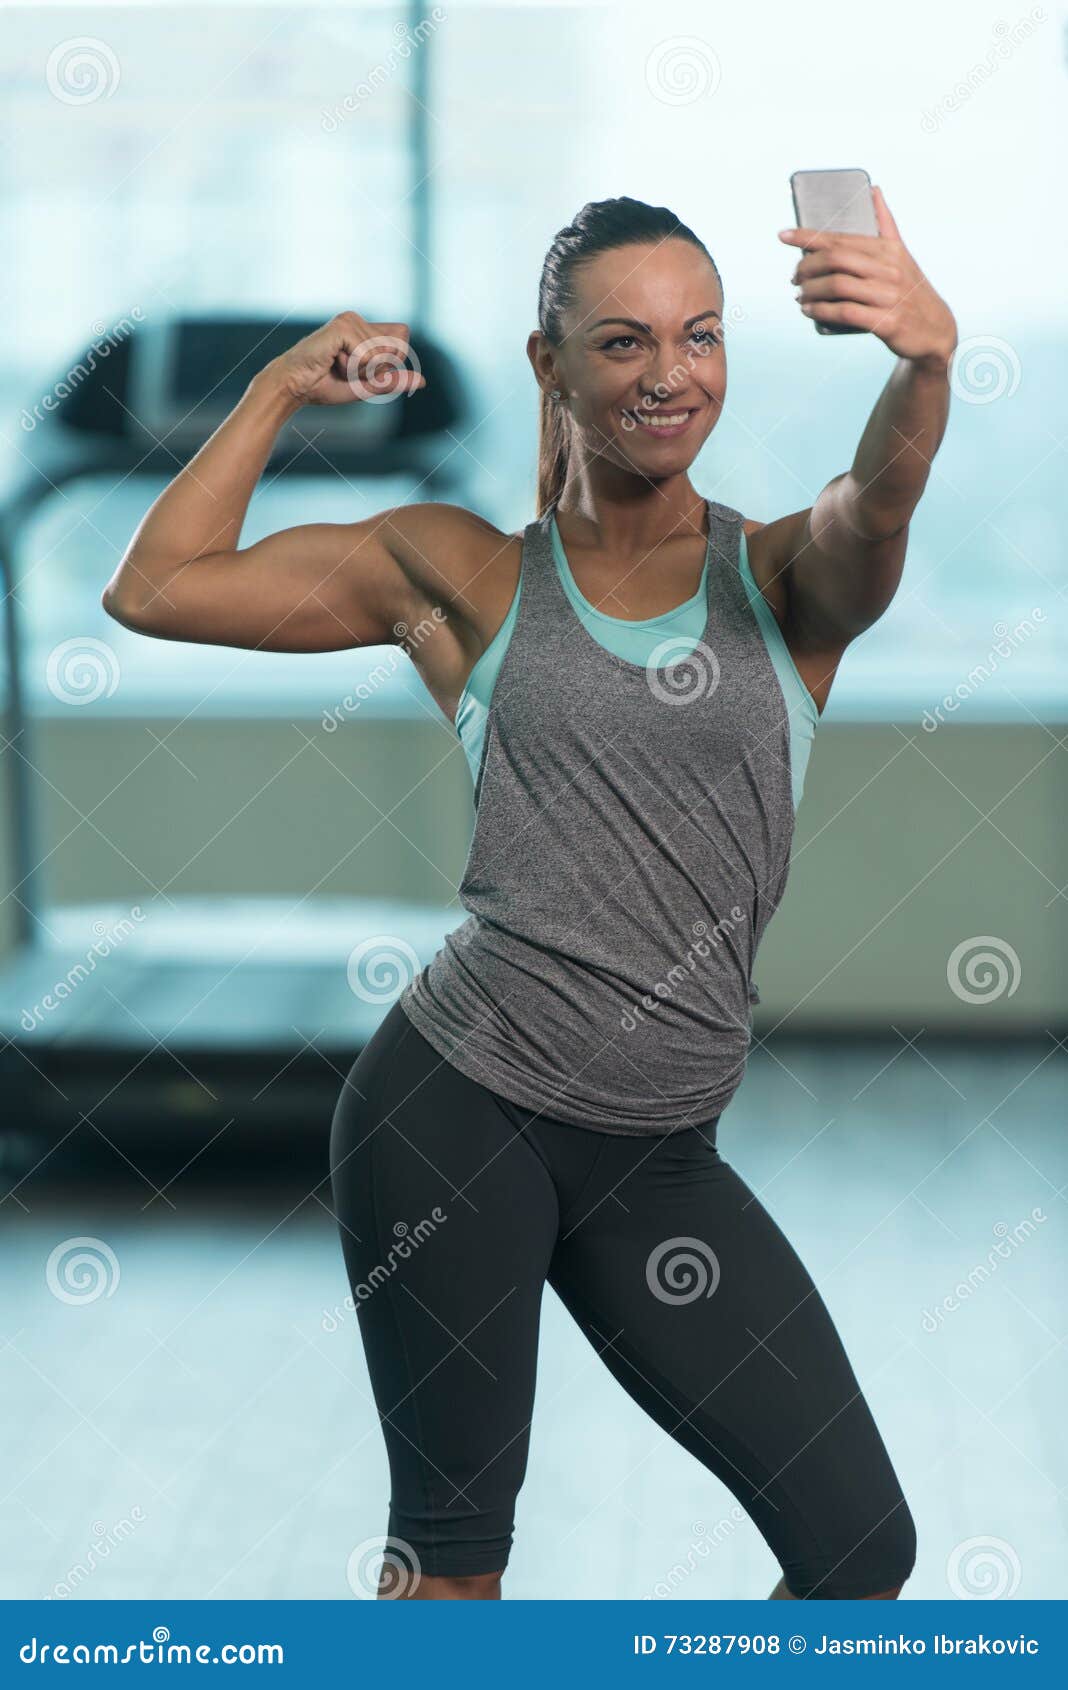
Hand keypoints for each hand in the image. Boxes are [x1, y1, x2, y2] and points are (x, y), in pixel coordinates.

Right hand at [265, 311, 426, 406]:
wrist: (293, 386)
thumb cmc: (323, 385)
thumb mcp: (366, 386)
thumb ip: (392, 381)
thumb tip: (422, 381)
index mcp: (366, 329)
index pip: (402, 339)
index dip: (389, 362)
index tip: (359, 370)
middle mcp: (359, 319)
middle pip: (397, 348)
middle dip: (376, 369)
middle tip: (345, 369)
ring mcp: (350, 319)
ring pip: (381, 354)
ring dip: (360, 370)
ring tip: (335, 365)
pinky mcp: (343, 326)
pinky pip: (367, 355)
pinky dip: (353, 367)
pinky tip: (332, 361)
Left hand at [778, 187, 956, 368]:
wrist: (935, 330)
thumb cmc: (910, 290)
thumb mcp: (902, 254)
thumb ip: (886, 224)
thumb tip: (873, 190)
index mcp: (889, 250)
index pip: (840, 238)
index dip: (808, 236)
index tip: (783, 235)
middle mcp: (889, 269)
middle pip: (836, 259)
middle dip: (806, 267)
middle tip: (794, 277)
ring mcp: (888, 296)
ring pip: (838, 285)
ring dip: (810, 291)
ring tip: (799, 296)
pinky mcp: (887, 322)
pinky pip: (845, 312)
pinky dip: (821, 310)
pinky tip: (809, 310)